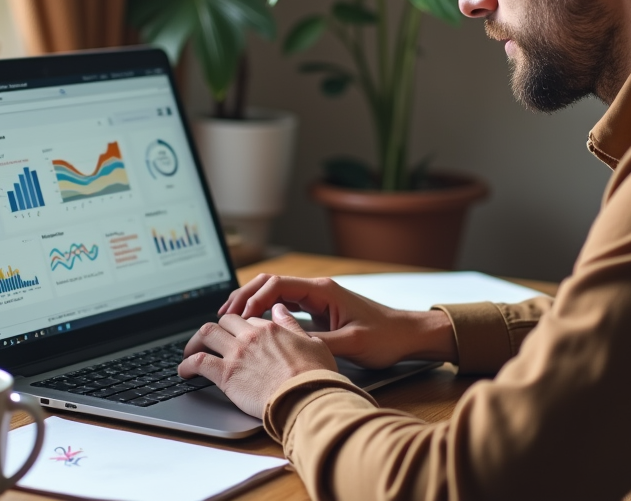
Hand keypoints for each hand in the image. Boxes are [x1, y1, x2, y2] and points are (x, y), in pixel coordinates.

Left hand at [178, 304, 336, 418]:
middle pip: (224, 321)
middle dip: (217, 330)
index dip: (241, 328)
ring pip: (206, 333)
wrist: (306, 397)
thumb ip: (292, 325)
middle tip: (211, 342)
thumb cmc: (314, 376)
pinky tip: (184, 372)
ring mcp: (236, 353)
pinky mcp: (225, 374)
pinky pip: (198, 362)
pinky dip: (186, 365)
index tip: (237, 337)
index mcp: (270, 328)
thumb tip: (280, 310)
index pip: (248, 320)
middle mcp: (250, 336)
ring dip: (195, 341)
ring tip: (190, 352)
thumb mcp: (312, 343)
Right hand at [218, 274, 457, 368]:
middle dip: (245, 296)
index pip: (278, 285)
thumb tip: (286, 345)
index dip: (253, 298)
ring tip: (231, 319)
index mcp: (323, 290)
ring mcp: (317, 299)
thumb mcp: (351, 344)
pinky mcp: (319, 311)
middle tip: (223, 315)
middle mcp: (317, 290)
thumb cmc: (385, 336)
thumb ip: (317, 343)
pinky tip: (254, 325)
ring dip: (252, 303)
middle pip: (270, 284)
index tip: (237, 317)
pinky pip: (285, 305)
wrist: (408, 335)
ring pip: (275, 294)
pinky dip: (265, 312)